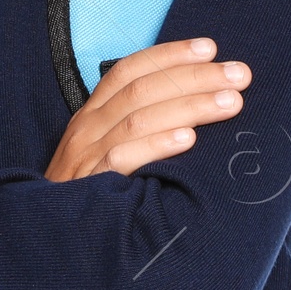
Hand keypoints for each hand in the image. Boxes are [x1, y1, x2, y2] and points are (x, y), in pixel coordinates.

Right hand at [44, 38, 249, 180]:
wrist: (51, 241)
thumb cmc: (90, 194)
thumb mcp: (104, 152)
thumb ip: (138, 127)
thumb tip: (195, 106)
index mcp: (92, 115)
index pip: (130, 71)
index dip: (170, 55)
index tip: (210, 48)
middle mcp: (87, 129)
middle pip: (143, 90)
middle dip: (195, 77)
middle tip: (239, 75)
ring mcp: (86, 157)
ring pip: (139, 119)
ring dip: (189, 106)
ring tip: (230, 102)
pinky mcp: (90, 186)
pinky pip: (123, 159)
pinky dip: (157, 145)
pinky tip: (188, 139)